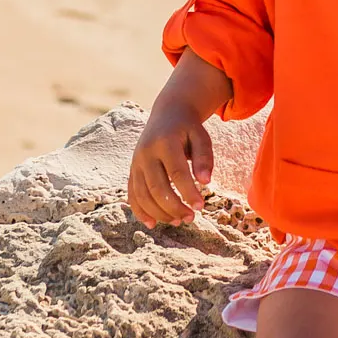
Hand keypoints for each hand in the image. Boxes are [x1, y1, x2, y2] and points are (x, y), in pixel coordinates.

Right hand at [128, 102, 213, 228]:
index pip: (176, 172)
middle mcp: (146, 153)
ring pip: (142, 194)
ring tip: (178, 221)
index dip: (188, 192)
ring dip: (159, 212)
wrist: (167, 114)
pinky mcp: (132, 170)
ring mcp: (136, 162)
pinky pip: (132, 194)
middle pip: (157, 187)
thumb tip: (205, 182)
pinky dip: (140, 211)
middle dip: (174, 206)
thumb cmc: (188, 128)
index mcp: (165, 142)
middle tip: (191, 218)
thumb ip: (204, 157)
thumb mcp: (201, 136)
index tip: (200, 207)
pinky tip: (153, 224)